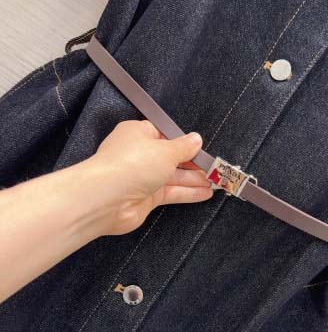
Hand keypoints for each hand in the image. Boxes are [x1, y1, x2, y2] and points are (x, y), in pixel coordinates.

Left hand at [83, 119, 213, 235]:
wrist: (106, 198)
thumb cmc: (133, 163)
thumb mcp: (166, 149)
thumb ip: (184, 147)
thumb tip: (196, 139)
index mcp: (138, 133)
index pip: (164, 134)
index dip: (183, 142)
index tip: (201, 148)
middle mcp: (139, 155)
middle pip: (171, 157)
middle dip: (193, 164)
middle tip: (215, 169)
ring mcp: (142, 178)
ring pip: (173, 177)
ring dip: (194, 180)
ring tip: (217, 182)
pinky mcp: (145, 198)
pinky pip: (171, 193)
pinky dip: (188, 193)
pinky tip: (206, 193)